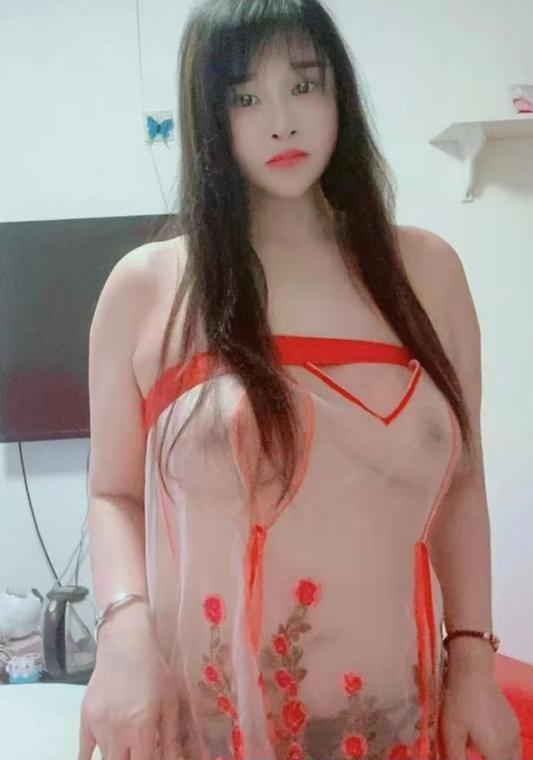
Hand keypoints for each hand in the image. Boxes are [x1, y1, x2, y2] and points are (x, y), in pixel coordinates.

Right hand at [78, 606, 183, 759]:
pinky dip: (90, 759)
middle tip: (139, 751)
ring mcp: (98, 726)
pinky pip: (83, 751)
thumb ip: (171, 737)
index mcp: (142, 728)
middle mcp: (117, 731)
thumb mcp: (169, 701)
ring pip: (107, 758)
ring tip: (127, 745)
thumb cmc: (153, 671)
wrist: (124, 645)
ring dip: (118, 756)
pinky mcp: (85, 719)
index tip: (154, 756)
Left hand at [438, 668, 521, 759]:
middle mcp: (511, 745)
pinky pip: (513, 745)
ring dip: (500, 757)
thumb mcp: (451, 734)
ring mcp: (513, 732)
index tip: (471, 756)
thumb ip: (456, 758)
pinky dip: (503, 750)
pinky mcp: (512, 721)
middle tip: (478, 755)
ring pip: (513, 756)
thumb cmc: (460, 702)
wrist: (472, 670)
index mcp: (497, 752)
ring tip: (482, 753)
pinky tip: (488, 741)